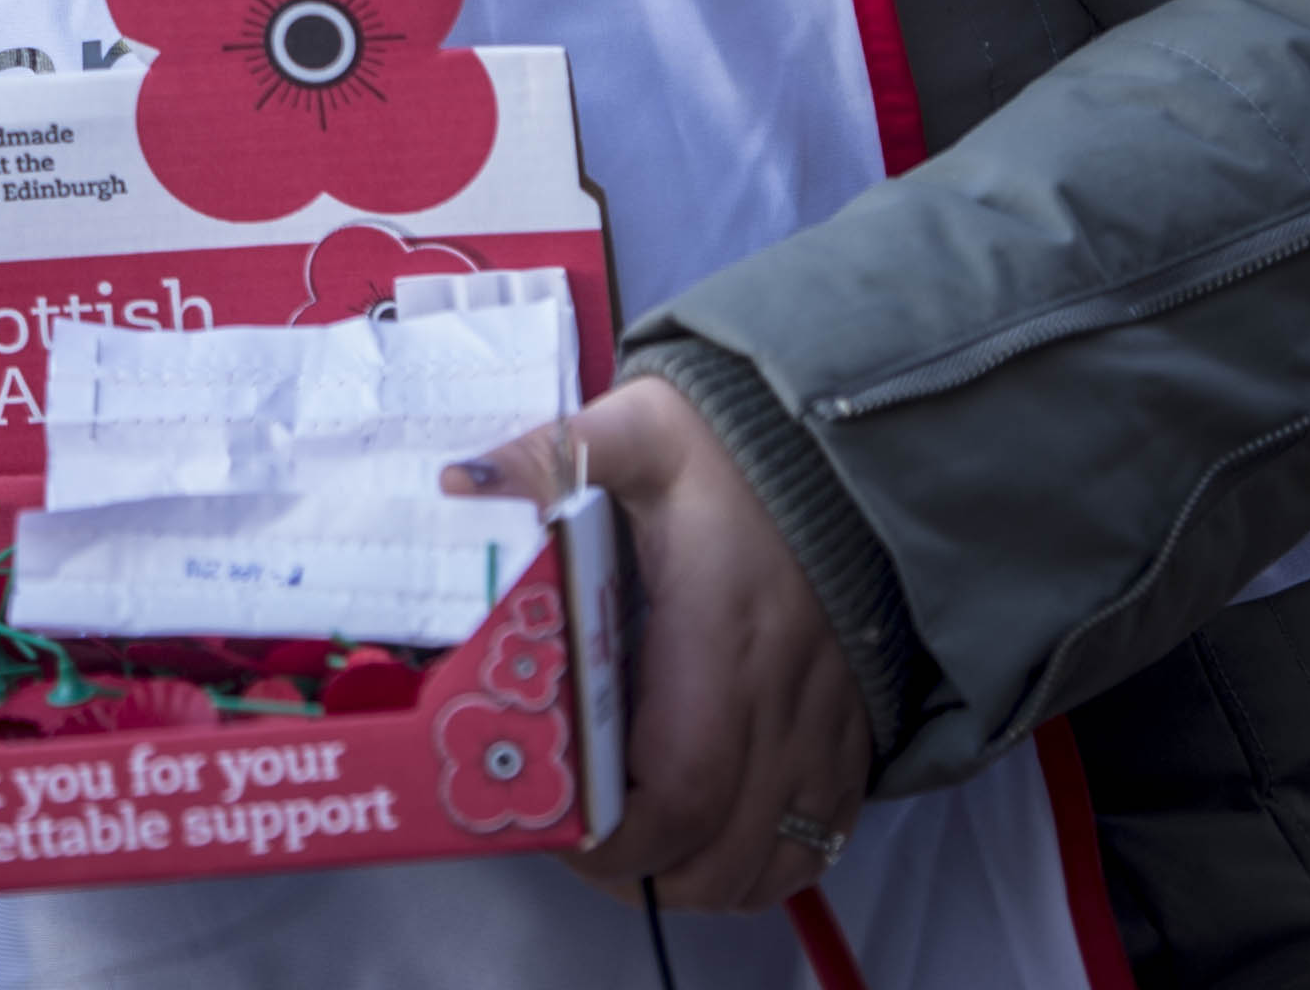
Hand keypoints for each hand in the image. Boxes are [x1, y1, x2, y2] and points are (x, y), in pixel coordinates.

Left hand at [449, 375, 867, 909]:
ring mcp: (826, 725)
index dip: (616, 833)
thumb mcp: (636, 432)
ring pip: (771, 862)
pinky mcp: (852, 735)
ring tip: (628, 847)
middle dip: (637, 871)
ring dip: (694, 878)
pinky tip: (706, 839)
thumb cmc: (728, 448)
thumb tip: (457, 482)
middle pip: (720, 849)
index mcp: (721, 635)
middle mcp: (783, 697)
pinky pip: (819, 843)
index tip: (554, 824)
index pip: (681, 784)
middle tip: (570, 839)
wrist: (839, 441)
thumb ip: (547, 457)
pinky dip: (758, 866)